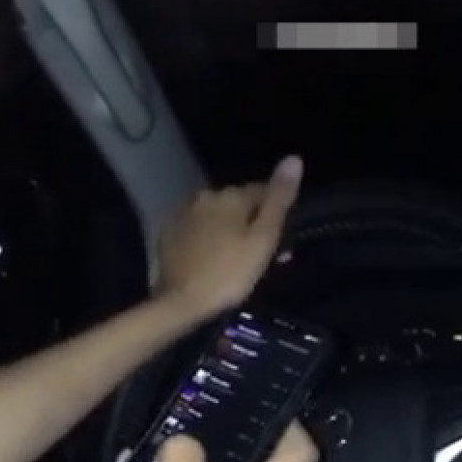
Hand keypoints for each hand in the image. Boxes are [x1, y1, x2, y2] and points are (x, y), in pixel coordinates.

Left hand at [154, 155, 303, 322]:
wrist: (181, 303)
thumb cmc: (229, 274)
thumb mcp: (262, 239)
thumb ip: (278, 199)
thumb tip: (294, 159)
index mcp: (230, 195)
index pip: (262, 192)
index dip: (275, 214)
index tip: (280, 240)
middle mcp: (204, 196)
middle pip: (236, 205)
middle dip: (249, 223)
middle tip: (258, 256)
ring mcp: (182, 214)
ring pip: (214, 217)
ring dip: (226, 230)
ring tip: (234, 260)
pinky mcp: (167, 234)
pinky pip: (195, 230)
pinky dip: (205, 239)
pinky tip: (210, 260)